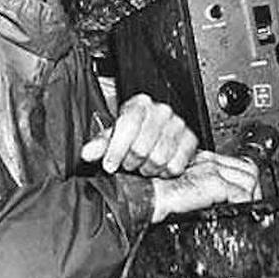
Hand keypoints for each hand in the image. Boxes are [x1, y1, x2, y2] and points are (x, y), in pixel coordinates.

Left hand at [80, 93, 197, 177]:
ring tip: (143, 165)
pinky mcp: (191, 140)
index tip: (109, 165)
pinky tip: (159, 166)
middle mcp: (161, 111)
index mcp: (140, 104)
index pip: (127, 126)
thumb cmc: (134, 136)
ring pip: (158, 158)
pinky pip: (175, 165)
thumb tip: (87, 153)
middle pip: (141, 147)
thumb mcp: (113, 137)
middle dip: (131, 162)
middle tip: (129, 164)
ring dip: (147, 169)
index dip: (116, 150)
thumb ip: (99, 144)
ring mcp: (178, 125)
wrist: (159, 138)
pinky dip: (164, 172)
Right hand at [150, 151, 260, 222]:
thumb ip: (199, 185)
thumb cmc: (156, 192)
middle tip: (251, 204)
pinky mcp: (212, 182)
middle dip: (254, 188)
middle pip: (247, 169)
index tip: (246, 194)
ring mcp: (211, 169)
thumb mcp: (182, 184)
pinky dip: (245, 204)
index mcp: (201, 159)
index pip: (236, 163)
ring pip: (249, 179)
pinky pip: (241, 193)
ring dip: (252, 196)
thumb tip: (215, 200)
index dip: (246, 180)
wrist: (146, 195)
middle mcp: (208, 160)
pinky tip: (238, 211)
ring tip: (247, 209)